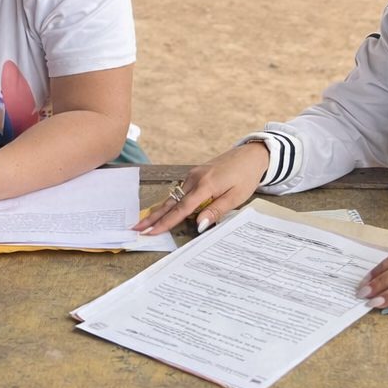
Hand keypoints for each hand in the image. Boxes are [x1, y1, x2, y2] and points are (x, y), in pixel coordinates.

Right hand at [133, 142, 268, 234]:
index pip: (181, 209)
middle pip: (170, 202)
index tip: (150, 232)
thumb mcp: (236, 198)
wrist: (251, 155)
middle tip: (136, 228)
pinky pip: (180, 191)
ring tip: (146, 223)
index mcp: (205, 185)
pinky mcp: (196, 174)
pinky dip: (172, 202)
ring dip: (161, 210)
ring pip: (173, 196)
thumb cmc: (246, 177)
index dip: (165, 223)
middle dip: (153, 217)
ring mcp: (194, 175)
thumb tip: (199, 225)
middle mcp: (195, 179)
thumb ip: (216, 211)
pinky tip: (165, 211)